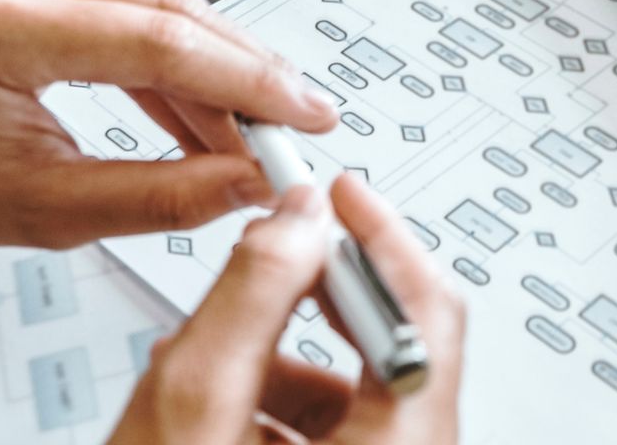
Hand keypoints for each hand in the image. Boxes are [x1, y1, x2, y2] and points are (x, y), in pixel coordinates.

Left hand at [0, 0, 338, 246]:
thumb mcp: (47, 210)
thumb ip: (161, 196)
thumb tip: (253, 181)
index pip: (151, 43)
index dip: (245, 82)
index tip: (303, 116)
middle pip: (166, 12)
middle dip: (244, 73)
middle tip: (300, 121)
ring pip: (159, 5)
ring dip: (217, 67)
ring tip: (259, 128)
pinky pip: (134, 3)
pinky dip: (177, 56)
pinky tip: (211, 107)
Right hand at [111, 176, 463, 444]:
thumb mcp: (190, 414)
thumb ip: (249, 302)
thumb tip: (295, 222)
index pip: (427, 314)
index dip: (382, 237)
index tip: (342, 195)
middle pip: (394, 351)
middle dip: (320, 299)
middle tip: (275, 258)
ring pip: (355, 398)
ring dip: (286, 361)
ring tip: (212, 366)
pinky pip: (336, 439)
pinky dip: (279, 413)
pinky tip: (219, 417)